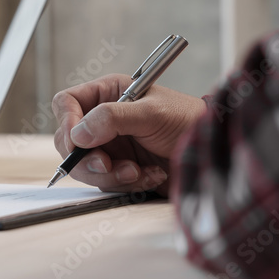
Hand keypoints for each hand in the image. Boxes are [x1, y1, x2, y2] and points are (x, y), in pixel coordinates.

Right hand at [51, 74, 206, 194]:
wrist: (212, 152)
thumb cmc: (189, 121)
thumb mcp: (151, 113)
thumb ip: (112, 118)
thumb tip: (79, 133)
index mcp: (107, 95)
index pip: (66, 104)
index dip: (66, 122)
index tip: (78, 141)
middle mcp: (103, 120)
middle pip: (69, 141)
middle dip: (88, 158)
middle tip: (108, 165)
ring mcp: (110, 146)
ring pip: (85, 167)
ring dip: (111, 175)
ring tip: (139, 172)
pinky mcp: (120, 169)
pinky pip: (106, 183)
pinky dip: (127, 184)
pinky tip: (149, 175)